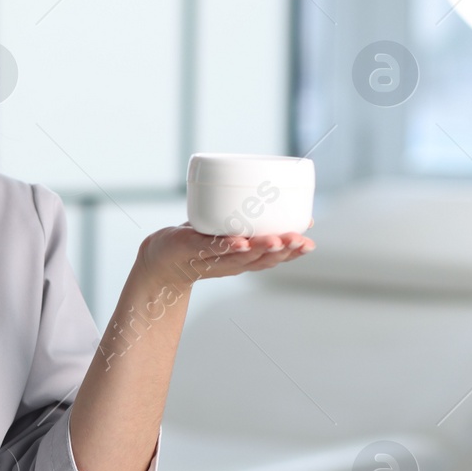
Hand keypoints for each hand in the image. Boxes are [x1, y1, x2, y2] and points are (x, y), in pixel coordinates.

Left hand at [138, 217, 315, 289]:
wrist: (162, 260)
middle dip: (282, 250)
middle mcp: (232, 262)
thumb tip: (298, 208)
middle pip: (261, 259)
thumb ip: (261, 219)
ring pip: (240, 256)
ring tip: (275, 240)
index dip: (293, 253)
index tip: (309, 243)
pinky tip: (239, 241)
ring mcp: (212, 258)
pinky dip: (225, 245)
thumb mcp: (234, 229)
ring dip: (259, 249)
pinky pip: (209, 248)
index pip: (274, 258)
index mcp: (246, 258)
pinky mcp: (189, 249)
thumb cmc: (202, 241)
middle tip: (298, 240)